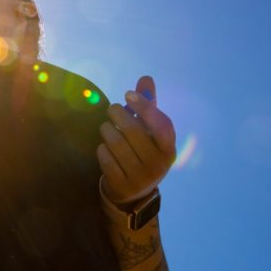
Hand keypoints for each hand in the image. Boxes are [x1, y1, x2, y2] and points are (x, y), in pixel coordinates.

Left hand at [96, 76, 176, 208]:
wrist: (133, 192)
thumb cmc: (142, 152)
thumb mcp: (149, 132)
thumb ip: (148, 105)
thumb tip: (145, 78)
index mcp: (169, 149)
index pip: (161, 124)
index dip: (144, 106)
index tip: (128, 94)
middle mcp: (158, 164)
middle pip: (133, 131)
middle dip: (118, 114)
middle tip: (113, 110)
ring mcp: (140, 177)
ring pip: (116, 143)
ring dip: (107, 130)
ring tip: (107, 128)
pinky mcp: (121, 184)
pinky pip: (105, 157)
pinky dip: (102, 148)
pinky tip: (105, 148)